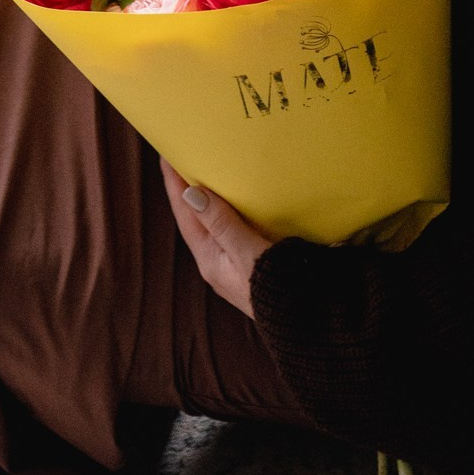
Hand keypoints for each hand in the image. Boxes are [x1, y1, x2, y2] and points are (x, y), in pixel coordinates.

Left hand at [162, 162, 268, 318]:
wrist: (305, 320)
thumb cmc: (275, 288)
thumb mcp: (247, 253)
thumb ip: (222, 223)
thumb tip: (191, 193)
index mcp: (210, 259)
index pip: (186, 214)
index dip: (175, 184)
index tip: (168, 154)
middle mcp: (217, 261)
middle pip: (195, 218)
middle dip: (188, 188)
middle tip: (185, 156)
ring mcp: (233, 263)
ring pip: (214, 222)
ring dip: (209, 197)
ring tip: (207, 170)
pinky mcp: (252, 262)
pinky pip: (233, 228)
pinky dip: (230, 208)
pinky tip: (239, 199)